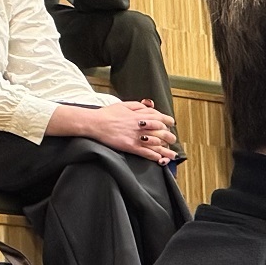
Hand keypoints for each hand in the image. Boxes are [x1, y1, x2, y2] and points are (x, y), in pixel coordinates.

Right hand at [50, 101, 175, 163]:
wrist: (94, 123)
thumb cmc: (107, 114)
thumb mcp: (123, 105)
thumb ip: (138, 105)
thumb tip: (149, 106)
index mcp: (140, 115)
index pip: (161, 118)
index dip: (168, 122)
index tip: (170, 125)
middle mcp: (141, 126)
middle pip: (162, 132)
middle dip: (170, 137)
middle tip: (171, 140)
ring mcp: (136, 137)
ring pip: (156, 144)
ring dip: (166, 150)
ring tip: (172, 155)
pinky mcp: (130, 146)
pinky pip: (146, 152)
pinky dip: (154, 156)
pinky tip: (159, 159)